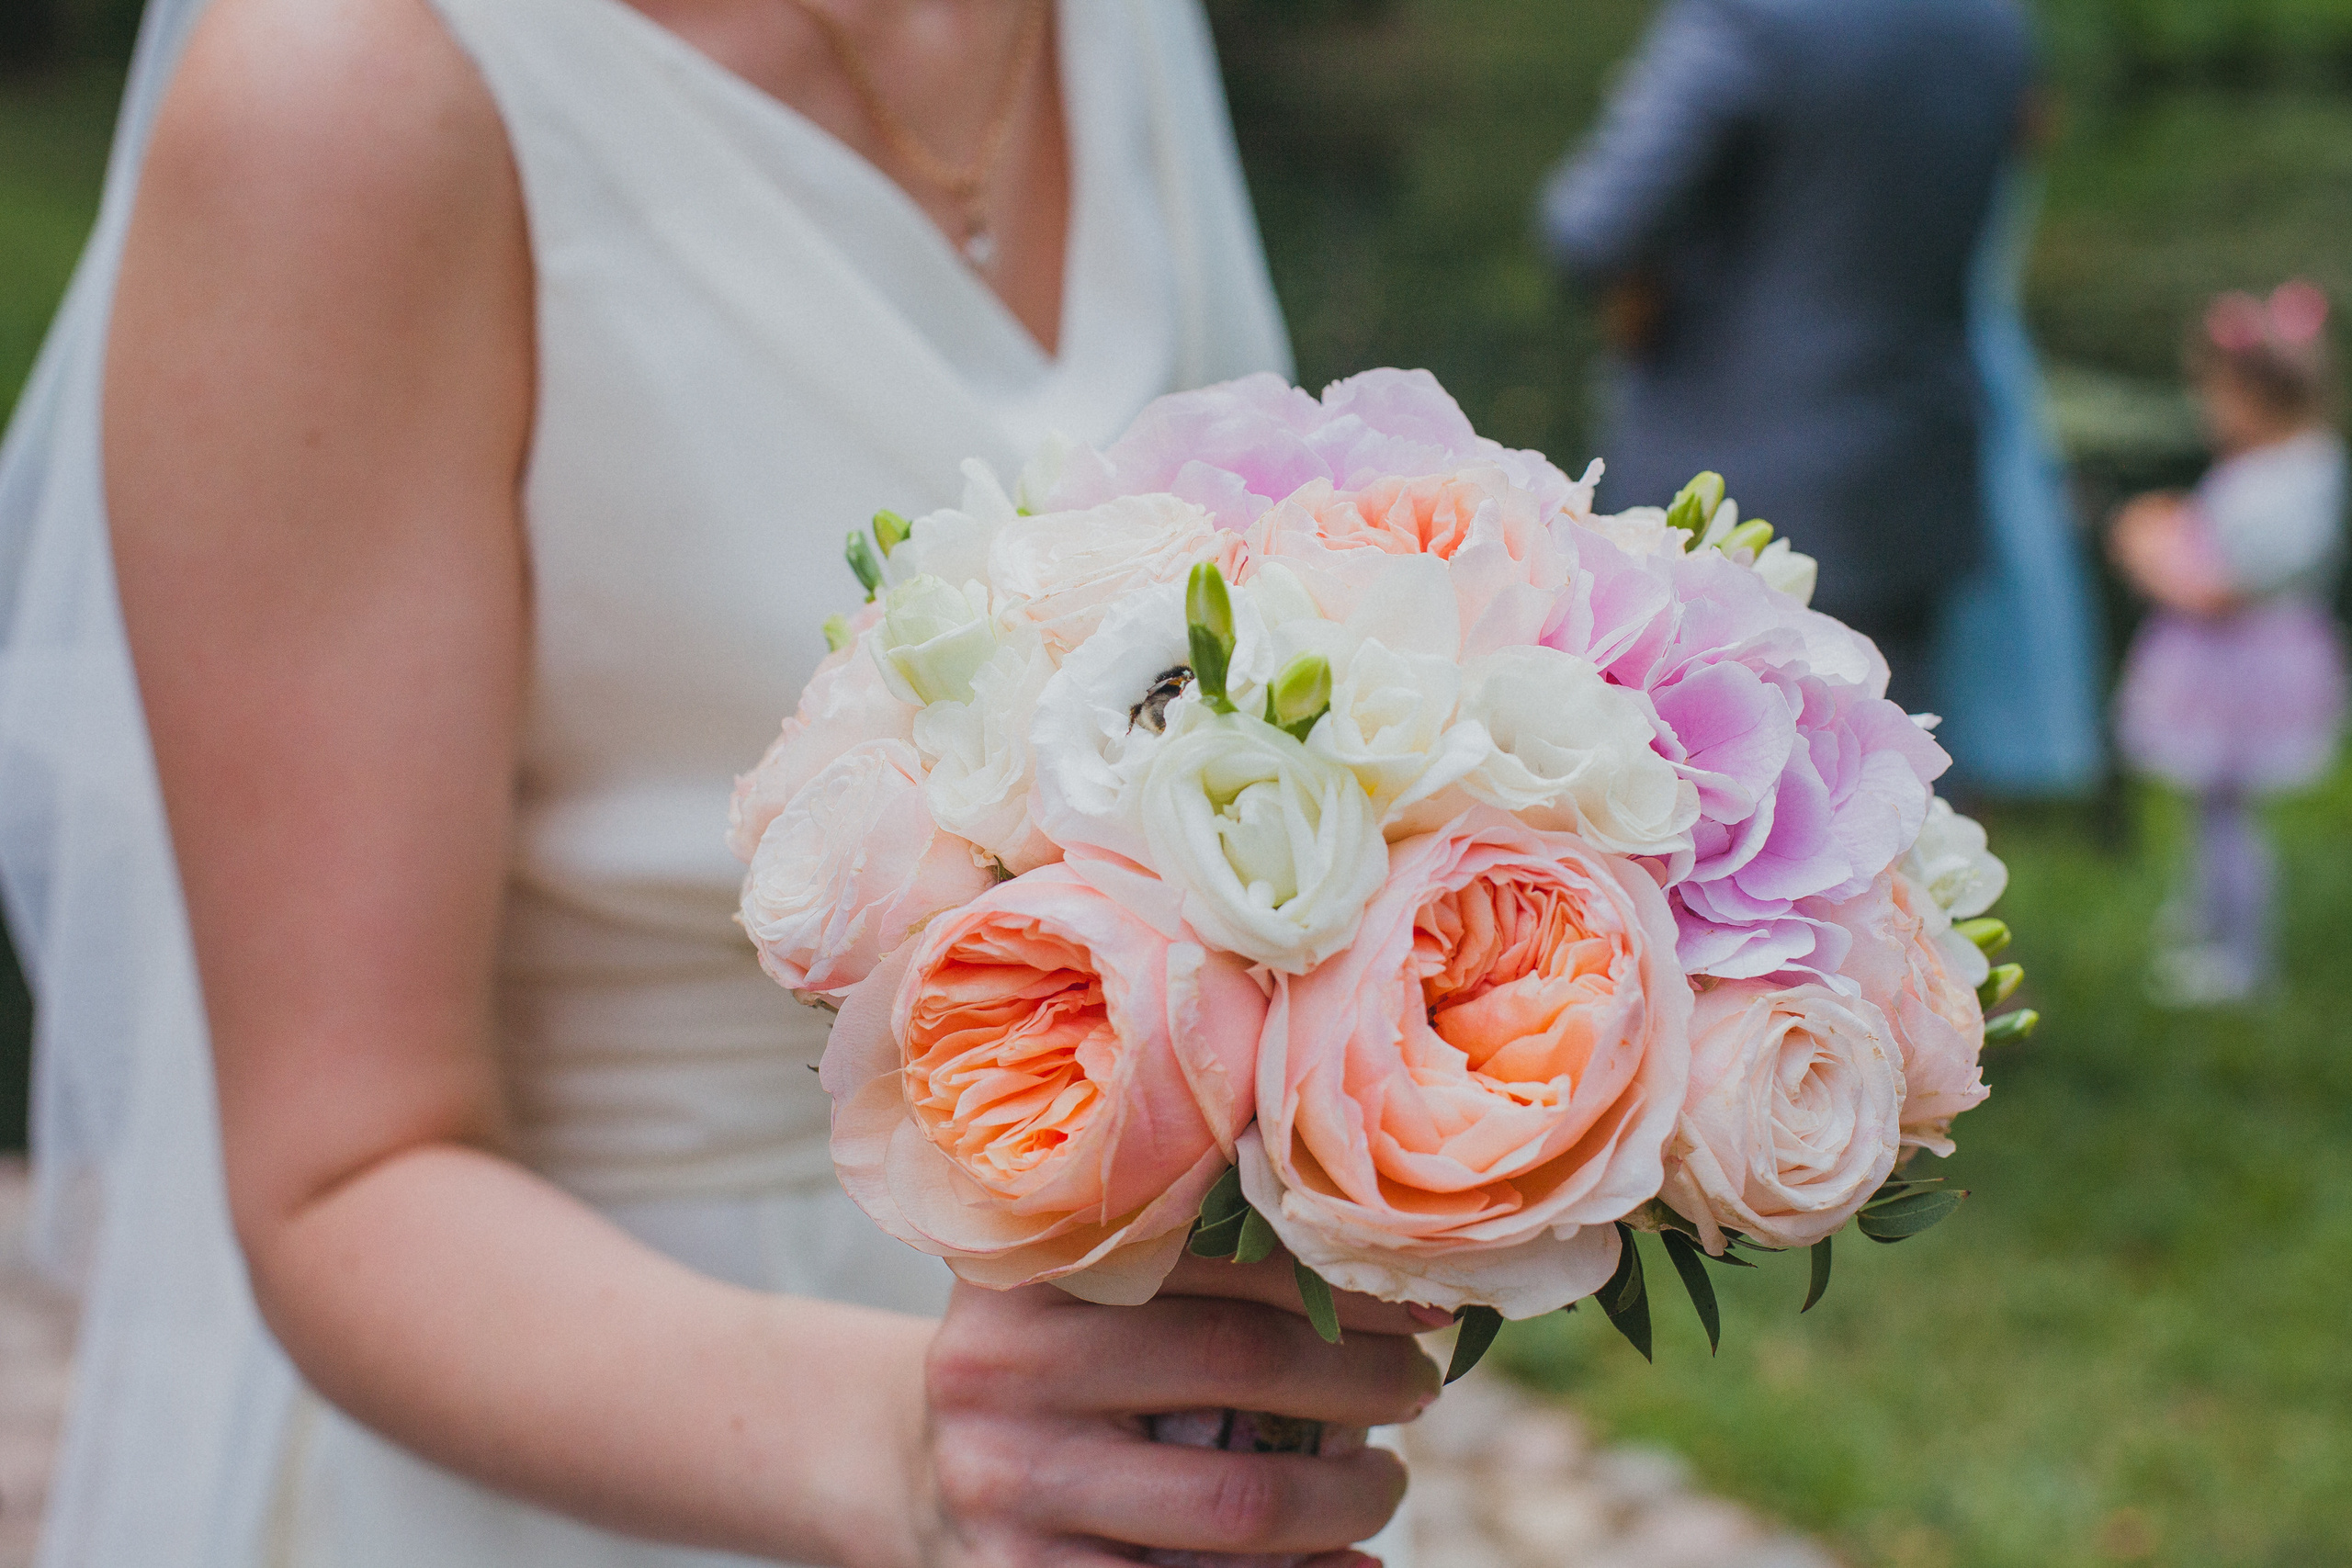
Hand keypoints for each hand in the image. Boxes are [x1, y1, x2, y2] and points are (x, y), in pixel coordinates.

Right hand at [902, 1264, 1442, 1566]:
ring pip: (1235, 1502)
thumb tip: (1380, 1239)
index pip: (1220, 1250)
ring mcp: (1009, 1482)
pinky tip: (1353, 1565)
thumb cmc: (1056, 1348)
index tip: (1423, 1297)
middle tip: (1420, 1387)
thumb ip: (1188, 1236)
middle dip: (1364, 1379)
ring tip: (1387, 1480)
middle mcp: (1004, 1363)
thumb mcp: (1085, 1272)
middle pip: (1238, 1363)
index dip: (1339, 1275)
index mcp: (1034, 1260)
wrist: (927, 1462)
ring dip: (1349, 1495)